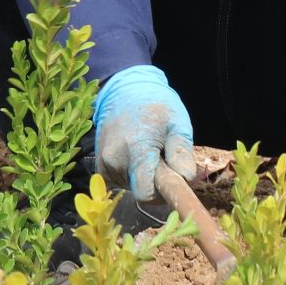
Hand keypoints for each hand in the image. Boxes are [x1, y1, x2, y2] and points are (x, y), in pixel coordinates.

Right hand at [93, 65, 193, 203]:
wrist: (124, 91)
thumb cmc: (156, 106)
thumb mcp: (177, 123)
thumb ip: (181, 152)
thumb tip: (185, 178)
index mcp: (135, 148)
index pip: (146, 193)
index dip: (163, 193)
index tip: (174, 181)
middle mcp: (114, 159)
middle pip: (140, 190)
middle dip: (156, 182)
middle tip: (164, 158)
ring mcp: (103, 163)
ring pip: (131, 186)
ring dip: (144, 176)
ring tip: (148, 150)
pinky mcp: (99, 166)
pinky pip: (121, 182)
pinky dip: (132, 174)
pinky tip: (136, 154)